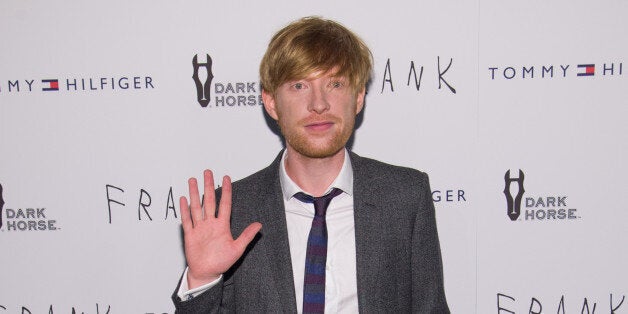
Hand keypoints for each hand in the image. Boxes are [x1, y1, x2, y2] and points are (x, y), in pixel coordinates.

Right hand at [179, 170, 261, 288]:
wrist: (206, 273)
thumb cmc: (221, 262)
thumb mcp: (237, 249)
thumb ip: (247, 236)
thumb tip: (259, 225)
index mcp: (222, 226)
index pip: (224, 204)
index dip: (225, 191)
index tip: (226, 178)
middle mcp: (210, 224)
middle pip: (209, 201)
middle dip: (208, 186)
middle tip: (207, 172)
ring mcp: (199, 228)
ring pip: (196, 207)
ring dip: (194, 194)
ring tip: (193, 181)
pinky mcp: (190, 235)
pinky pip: (187, 220)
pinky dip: (185, 210)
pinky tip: (184, 199)